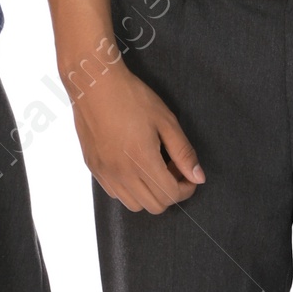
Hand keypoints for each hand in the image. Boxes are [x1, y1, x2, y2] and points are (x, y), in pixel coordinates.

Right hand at [72, 59, 203, 213]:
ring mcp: (105, 173)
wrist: (94, 85)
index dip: (187, 189)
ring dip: (150, 194)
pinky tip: (134, 168)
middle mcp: (122, 173)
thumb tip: (198, 177)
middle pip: (155, 206)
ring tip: (153, 170)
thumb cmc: (132, 98)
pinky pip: (115, 194)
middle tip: (174, 170)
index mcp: (142, 160)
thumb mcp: (166, 121)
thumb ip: (183, 152)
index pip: (171, 195)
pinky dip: (130, 190)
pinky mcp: (94, 169)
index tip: (190, 177)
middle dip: (171, 193)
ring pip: (134, 205)